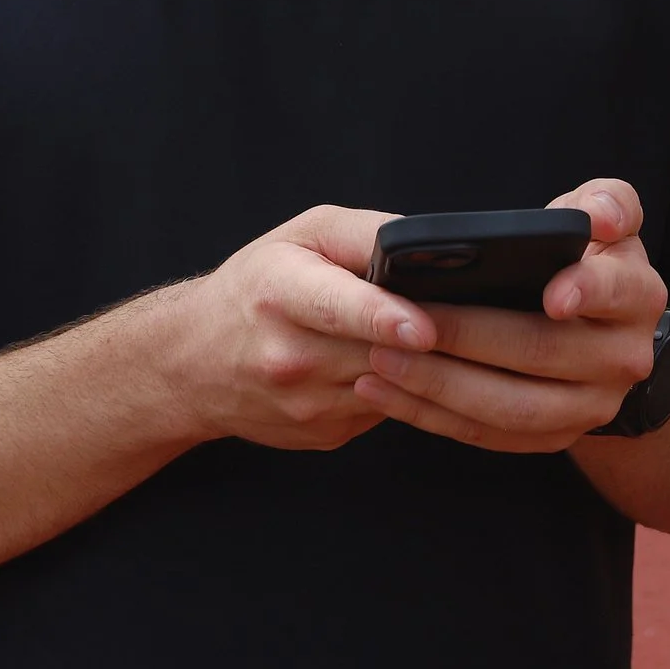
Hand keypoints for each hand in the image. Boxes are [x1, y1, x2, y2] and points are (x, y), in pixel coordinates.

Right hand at [168, 204, 437, 451]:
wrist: (192, 363)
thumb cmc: (255, 286)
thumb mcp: (302, 236)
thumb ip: (365, 234)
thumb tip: (428, 247)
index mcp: (280, 293)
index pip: (337, 307)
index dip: (384, 317)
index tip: (423, 328)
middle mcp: (290, 356)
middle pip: (381, 350)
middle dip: (433, 337)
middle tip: (476, 318)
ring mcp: (307, 405)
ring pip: (394, 384)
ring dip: (425, 364)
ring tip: (440, 337)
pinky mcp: (326, 434)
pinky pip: (388, 408)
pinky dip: (404, 386)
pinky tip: (399, 364)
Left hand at [352, 179, 668, 452]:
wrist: (606, 334)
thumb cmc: (587, 260)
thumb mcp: (607, 220)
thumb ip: (608, 203)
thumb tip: (600, 220)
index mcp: (638, 297)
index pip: (614, 292)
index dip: (585, 291)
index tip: (549, 295)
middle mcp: (624, 359)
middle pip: (542, 352)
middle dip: (468, 338)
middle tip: (403, 322)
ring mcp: (590, 408)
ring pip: (511, 407)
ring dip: (439, 386)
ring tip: (379, 361)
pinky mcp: (552, 437)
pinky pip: (488, 435)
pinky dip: (431, 416)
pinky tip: (382, 392)